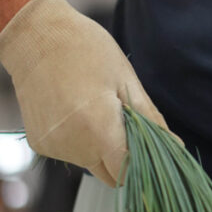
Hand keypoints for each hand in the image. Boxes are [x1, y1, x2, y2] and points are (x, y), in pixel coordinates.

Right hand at [0, 0, 169, 185]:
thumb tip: (175, 146)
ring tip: (96, 108)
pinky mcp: (40, 143)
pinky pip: (71, 154)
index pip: (128, 171)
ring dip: (101, 147)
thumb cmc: (86, 50)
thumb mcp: (126, 80)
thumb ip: (150, 120)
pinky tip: (76, 111)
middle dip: (123, 157)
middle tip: (124, 122)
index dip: (143, 163)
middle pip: (110, 174)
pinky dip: (80, 141)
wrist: (36, 37)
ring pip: (91, 164)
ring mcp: (54, 146)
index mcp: (98, 129)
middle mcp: (73, 145)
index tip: (151, 148)